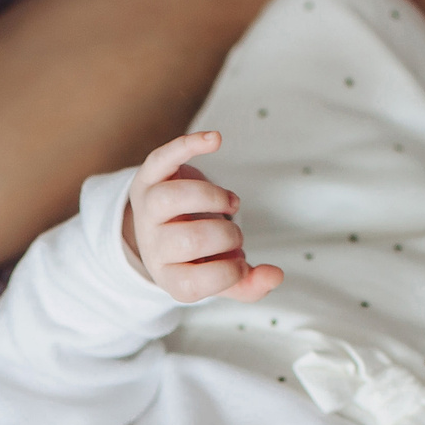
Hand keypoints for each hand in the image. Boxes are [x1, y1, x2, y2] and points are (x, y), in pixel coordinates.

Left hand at [125, 130, 283, 302]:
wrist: (159, 228)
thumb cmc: (198, 255)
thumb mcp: (218, 276)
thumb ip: (248, 285)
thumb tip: (276, 275)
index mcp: (168, 275)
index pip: (194, 284)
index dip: (228, 273)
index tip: (239, 263)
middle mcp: (152, 245)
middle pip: (189, 240)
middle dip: (226, 236)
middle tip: (234, 235)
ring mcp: (147, 209)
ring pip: (170, 199)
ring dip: (211, 198)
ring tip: (231, 204)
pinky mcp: (149, 176)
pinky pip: (163, 158)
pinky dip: (188, 146)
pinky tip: (216, 140)